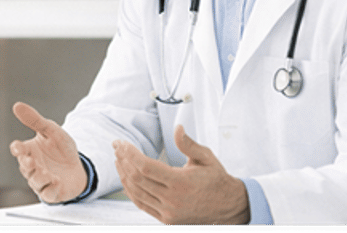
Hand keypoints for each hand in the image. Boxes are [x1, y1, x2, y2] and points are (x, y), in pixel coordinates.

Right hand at [8, 101, 85, 202]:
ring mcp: (41, 180)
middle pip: (24, 167)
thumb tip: (17, 105)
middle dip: (27, 164)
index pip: (18, 150)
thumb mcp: (51, 131)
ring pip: (35, 181)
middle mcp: (32, 166)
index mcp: (30, 151)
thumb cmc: (61, 149)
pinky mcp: (52, 192)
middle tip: (31, 161)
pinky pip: (47, 194)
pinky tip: (56, 181)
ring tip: (48, 173)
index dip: (17, 149)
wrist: (79, 166)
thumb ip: (35, 120)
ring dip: (39, 177)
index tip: (18, 147)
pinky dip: (50, 189)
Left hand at [112, 125, 250, 224]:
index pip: (145, 166)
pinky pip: (141, 204)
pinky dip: (130, 190)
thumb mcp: (206, 158)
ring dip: (123, 174)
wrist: (230, 206)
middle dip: (122, 160)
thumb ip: (189, 144)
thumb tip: (178, 128)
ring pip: (136, 192)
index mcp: (181, 182)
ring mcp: (168, 211)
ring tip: (118, 160)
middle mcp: (172, 199)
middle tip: (116, 147)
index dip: (129, 153)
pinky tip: (126, 177)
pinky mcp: (166, 219)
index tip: (121, 143)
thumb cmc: (217, 180)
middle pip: (137, 178)